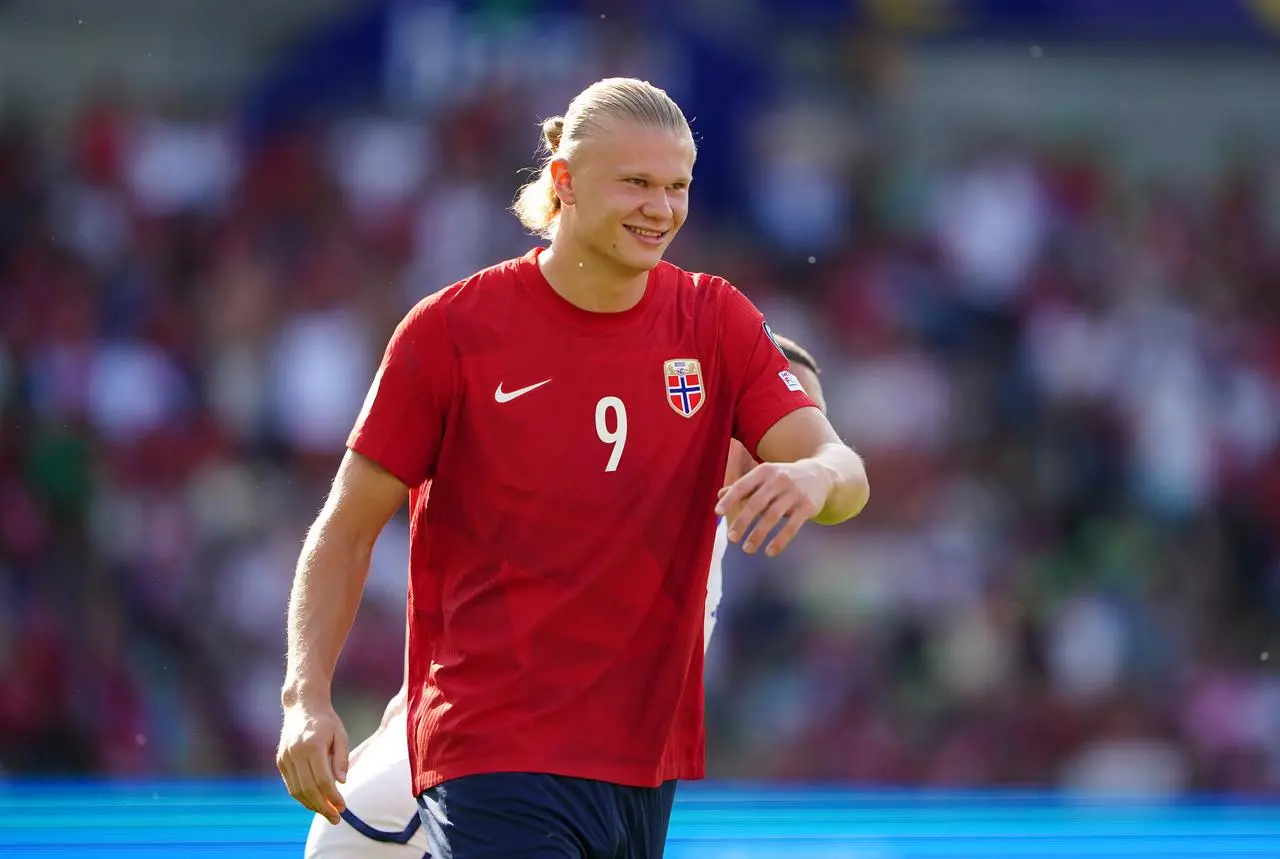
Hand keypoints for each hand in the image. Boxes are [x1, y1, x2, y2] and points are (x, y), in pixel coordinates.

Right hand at [276, 696, 349, 824]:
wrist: (302, 705)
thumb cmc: (326, 721)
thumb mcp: (340, 734)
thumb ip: (341, 758)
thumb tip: (342, 782)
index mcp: (312, 745)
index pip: (322, 779)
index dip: (333, 796)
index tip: (343, 807)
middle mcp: (296, 753)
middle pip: (308, 788)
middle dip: (322, 807)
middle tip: (336, 818)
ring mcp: (285, 757)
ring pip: (297, 790)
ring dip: (311, 805)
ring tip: (327, 813)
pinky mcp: (280, 761)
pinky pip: (291, 785)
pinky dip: (302, 796)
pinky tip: (314, 802)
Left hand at [715, 460, 831, 556]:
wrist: (820, 474)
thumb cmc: (784, 478)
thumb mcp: (765, 476)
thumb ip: (744, 486)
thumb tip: (719, 495)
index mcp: (764, 471)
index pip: (743, 485)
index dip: (730, 499)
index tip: (718, 513)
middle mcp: (779, 480)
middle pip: (756, 504)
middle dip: (742, 522)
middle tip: (732, 538)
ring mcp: (794, 493)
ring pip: (772, 517)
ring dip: (758, 535)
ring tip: (747, 549)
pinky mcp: (807, 506)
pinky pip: (792, 527)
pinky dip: (780, 541)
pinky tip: (769, 552)